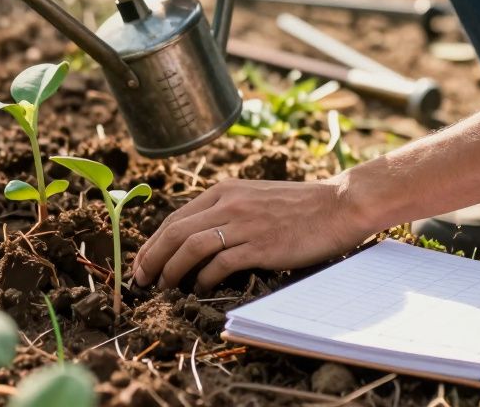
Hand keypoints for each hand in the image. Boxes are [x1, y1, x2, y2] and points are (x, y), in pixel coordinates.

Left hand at [131, 177, 373, 292]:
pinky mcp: (260, 245)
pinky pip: (221, 263)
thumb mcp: (254, 197)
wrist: (338, 205)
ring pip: (191, 247)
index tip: (141, 263)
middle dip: (152, 258)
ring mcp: (245, 224)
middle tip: (141, 280)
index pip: (175, 217)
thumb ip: (226, 211)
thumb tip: (195, 239)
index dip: (153, 243)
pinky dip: (204, 278)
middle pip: (175, 232)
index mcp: (224, 190)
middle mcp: (229, 203)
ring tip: (165, 287)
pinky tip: (200, 288)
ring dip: (172, 270)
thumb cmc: (299, 206)